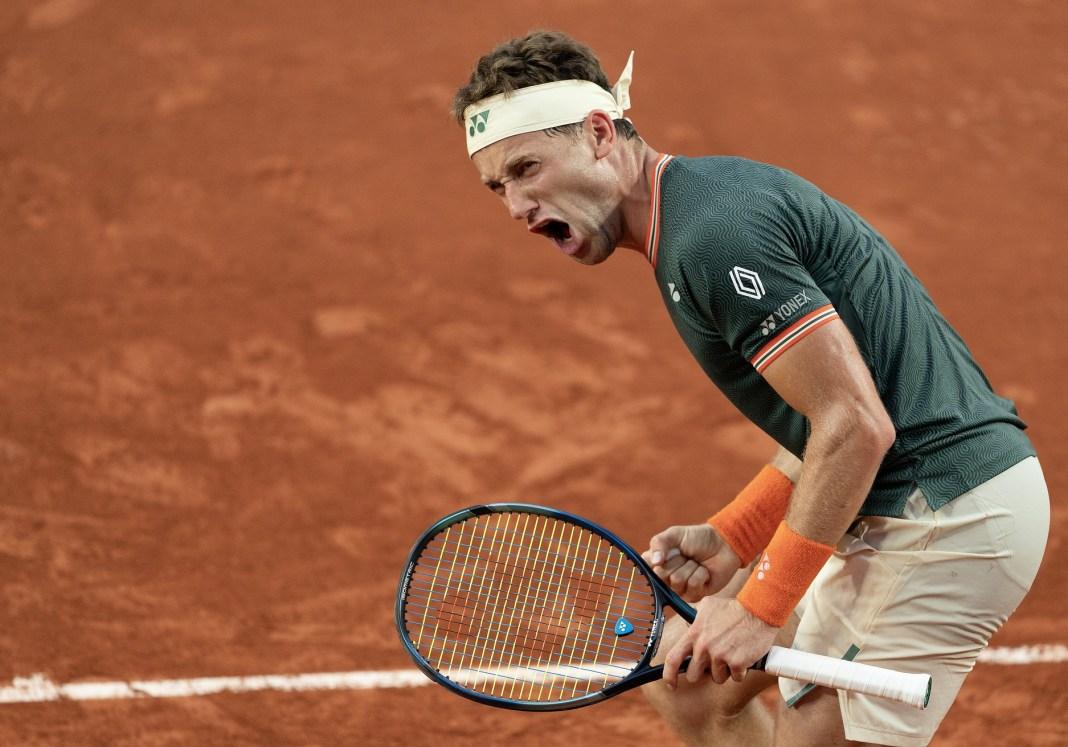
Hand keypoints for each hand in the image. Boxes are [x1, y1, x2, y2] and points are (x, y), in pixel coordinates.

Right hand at [641, 524, 740, 600]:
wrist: (723, 544)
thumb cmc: (698, 538)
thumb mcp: (675, 534)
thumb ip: (659, 543)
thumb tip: (654, 562)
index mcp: (658, 562)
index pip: (646, 567)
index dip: (655, 561)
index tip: (663, 554)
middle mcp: (666, 577)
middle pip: (661, 575)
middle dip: (676, 561)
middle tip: (685, 555)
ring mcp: (680, 588)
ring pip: (677, 581)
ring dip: (690, 567)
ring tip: (696, 562)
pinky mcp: (695, 595)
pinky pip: (692, 586)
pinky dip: (701, 574)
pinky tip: (705, 571)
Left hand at [661, 596, 778, 688]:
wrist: (757, 610)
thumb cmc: (733, 608)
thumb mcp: (708, 606)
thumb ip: (694, 617)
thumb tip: (687, 623)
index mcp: (694, 634)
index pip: (672, 659)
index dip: (668, 675)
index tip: (669, 684)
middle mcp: (704, 647)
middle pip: (694, 675)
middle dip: (703, 672)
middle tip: (715, 662)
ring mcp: (720, 656)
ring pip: (717, 678)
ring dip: (725, 671)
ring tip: (733, 653)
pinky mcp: (737, 663)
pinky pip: (736, 677)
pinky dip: (741, 671)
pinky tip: (744, 656)